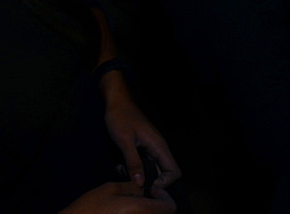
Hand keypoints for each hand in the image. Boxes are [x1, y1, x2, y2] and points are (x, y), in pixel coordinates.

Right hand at [60, 182, 175, 213]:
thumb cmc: (91, 207)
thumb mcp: (110, 190)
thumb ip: (131, 187)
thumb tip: (143, 189)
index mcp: (140, 210)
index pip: (169, 207)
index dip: (164, 196)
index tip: (153, 190)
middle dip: (158, 204)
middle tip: (144, 196)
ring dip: (149, 210)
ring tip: (134, 203)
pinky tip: (128, 212)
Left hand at [101, 70, 181, 193]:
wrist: (115, 102)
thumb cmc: (120, 117)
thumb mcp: (124, 140)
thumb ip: (133, 162)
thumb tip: (141, 183)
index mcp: (159, 146)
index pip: (173, 171)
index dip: (164, 183)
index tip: (148, 187)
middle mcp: (157, 149)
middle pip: (163, 174)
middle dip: (148, 181)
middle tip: (132, 182)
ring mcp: (150, 149)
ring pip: (151, 170)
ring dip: (139, 175)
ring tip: (123, 172)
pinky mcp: (142, 149)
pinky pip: (143, 164)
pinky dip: (133, 169)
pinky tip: (120, 166)